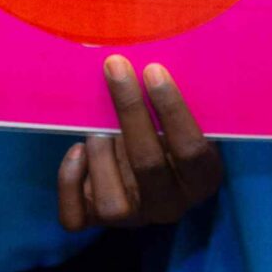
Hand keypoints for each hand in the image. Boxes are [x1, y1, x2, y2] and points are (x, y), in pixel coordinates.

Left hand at [57, 57, 221, 231]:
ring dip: (100, 153)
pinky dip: (69, 181)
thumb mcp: (189, 119)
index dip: (172, 109)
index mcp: (202, 178)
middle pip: (148, 165)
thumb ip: (175, 101)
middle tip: (115, 67)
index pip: (191, 149)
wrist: (155, 167)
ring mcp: (133, 218)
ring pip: (111, 200)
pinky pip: (74, 216)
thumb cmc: (170, 132)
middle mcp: (171, 206)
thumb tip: (151, 52)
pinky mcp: (96, 219)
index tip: (153, 69)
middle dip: (129, 110)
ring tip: (98, 124)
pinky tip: (77, 151)